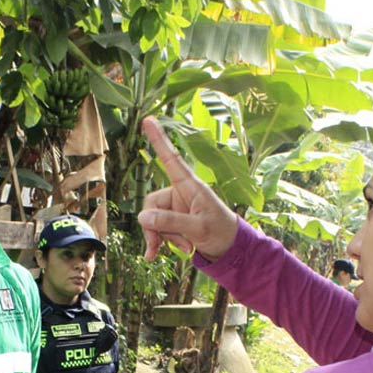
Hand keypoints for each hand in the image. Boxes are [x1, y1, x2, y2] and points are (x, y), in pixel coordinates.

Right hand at [137, 116, 238, 261]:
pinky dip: (160, 241)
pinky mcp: (173, 221)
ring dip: (162, 237)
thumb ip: (171, 221)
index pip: (170, 159)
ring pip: (152, 220)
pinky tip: (164, 253)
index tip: (148, 119)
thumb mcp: (198, 228)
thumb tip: (143, 218)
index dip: (159, 140)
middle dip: (155, 227)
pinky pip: (157, 229)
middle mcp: (180, 193)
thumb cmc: (221, 232)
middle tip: (158, 247)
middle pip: (151, 204)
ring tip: (184, 246)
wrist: (229, 249)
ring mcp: (175, 207)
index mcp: (190, 186)